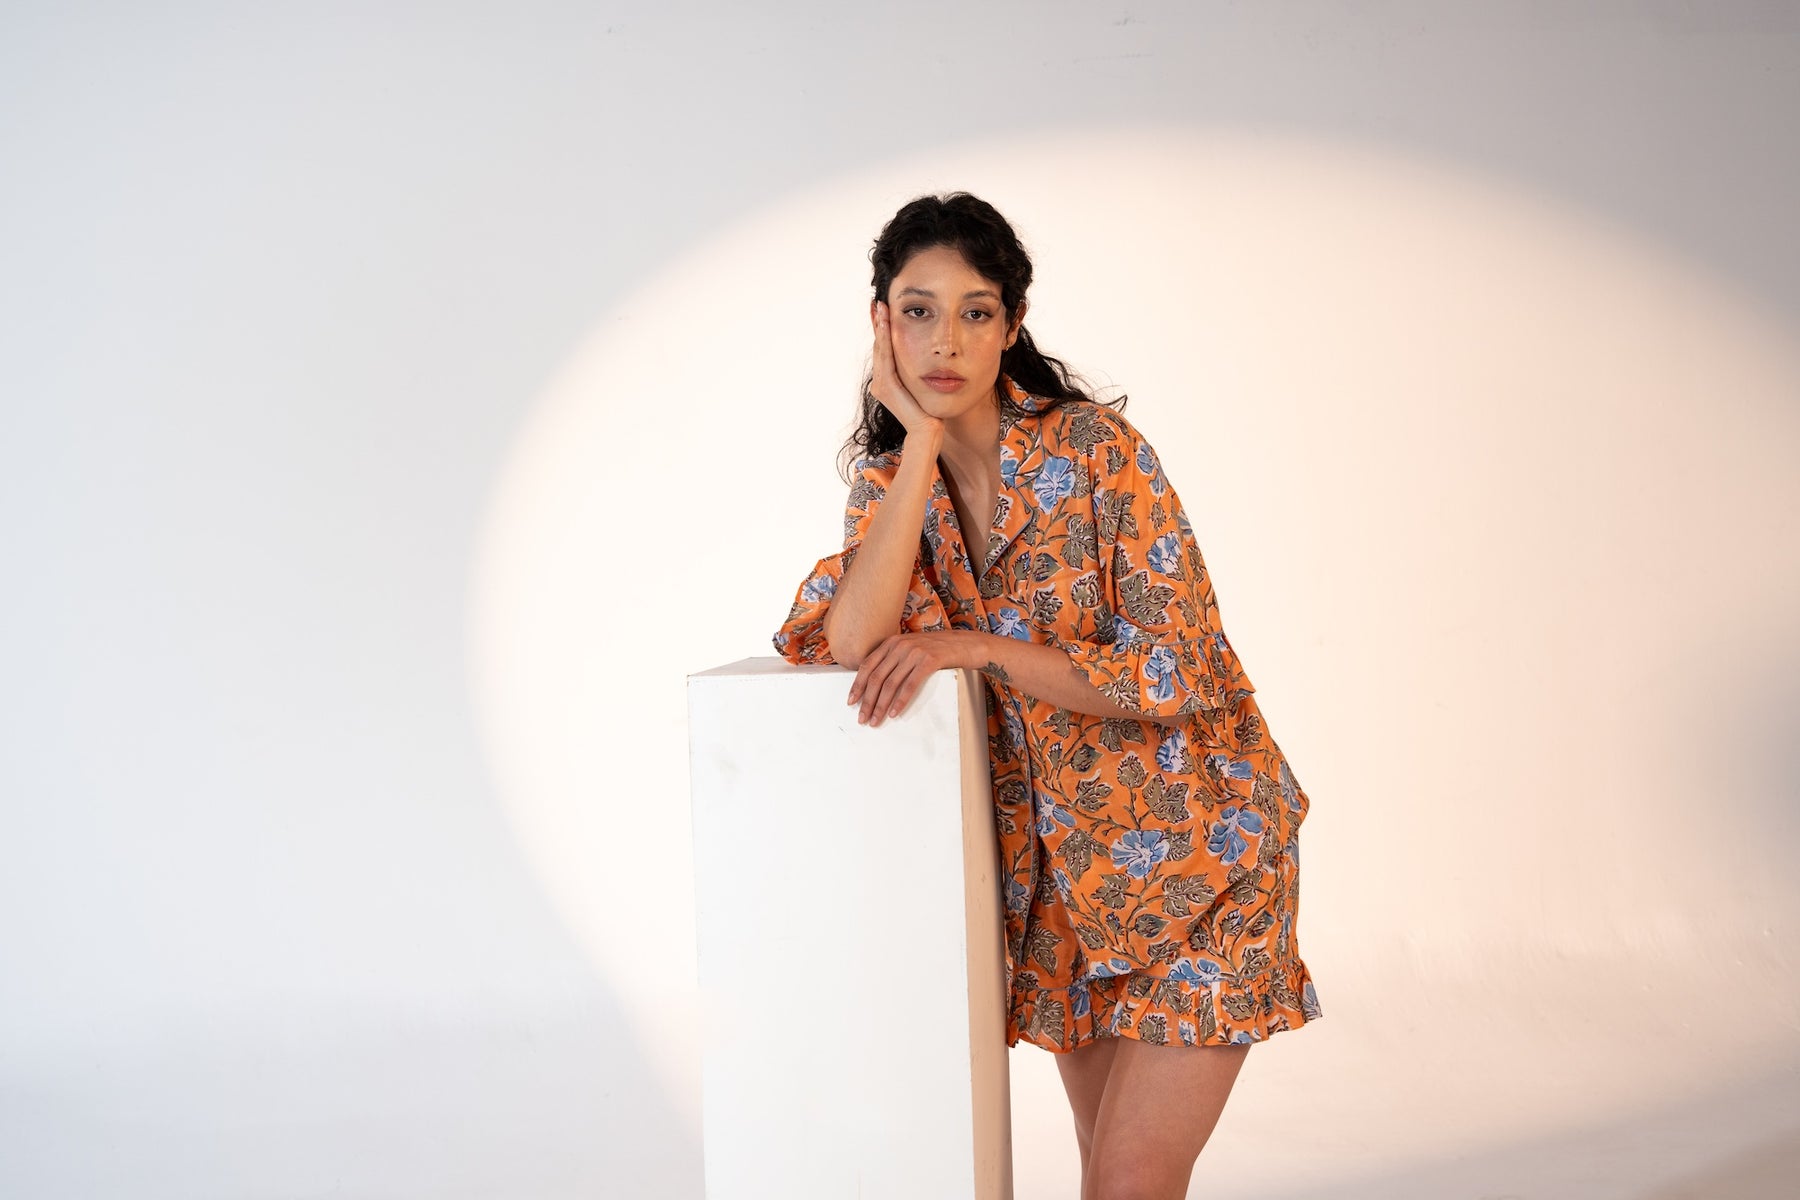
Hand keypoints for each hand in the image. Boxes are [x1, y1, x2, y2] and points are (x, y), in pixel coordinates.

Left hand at [846, 630, 973, 725]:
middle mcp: (900, 645)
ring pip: (890, 684)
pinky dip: (900, 701)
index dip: (857, 685)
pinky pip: (910, 685)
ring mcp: (914, 652)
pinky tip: (894, 713)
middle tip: (862, 718)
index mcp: (892, 642)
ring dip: (880, 705)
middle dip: (867, 700)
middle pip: (876, 677)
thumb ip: (895, 659)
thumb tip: (876, 684)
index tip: (851, 701)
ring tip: (876, 720)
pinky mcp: (929, 661)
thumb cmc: (938, 650)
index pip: (867, 665)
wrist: (966, 644)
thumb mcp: (912, 649)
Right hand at [870, 301, 940, 439]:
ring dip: (880, 326)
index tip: (883, 311)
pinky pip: (886, 356)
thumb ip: (917, 373)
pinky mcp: (886, 385)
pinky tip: (887, 322)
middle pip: (879, 346)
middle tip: (878, 302)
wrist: (927, 431)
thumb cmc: (929, 412)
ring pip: (880, 348)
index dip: (882, 331)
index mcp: (886, 383)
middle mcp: (879, 383)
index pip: (884, 351)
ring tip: (881, 307)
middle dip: (878, 324)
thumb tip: (927, 357)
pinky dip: (886, 337)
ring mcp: (880, 384)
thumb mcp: (921, 387)